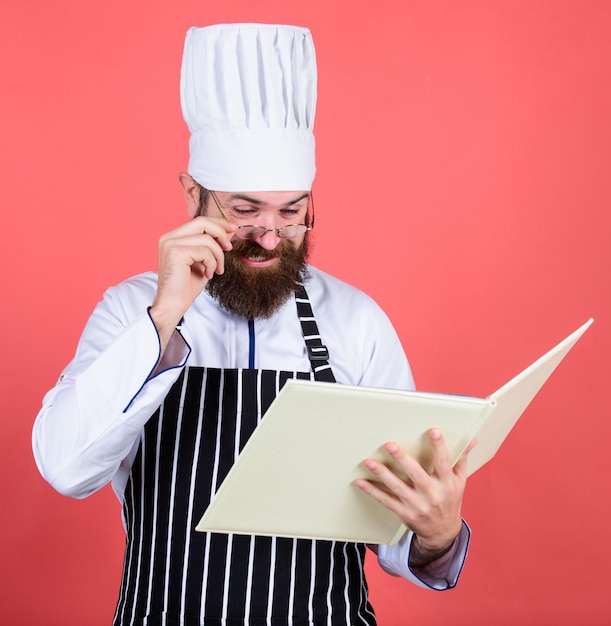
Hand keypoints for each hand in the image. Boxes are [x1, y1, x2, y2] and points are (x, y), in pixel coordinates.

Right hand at [150, 216, 236, 347]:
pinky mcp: (175, 252)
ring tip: (217, 270)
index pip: (198, 221)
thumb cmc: (186, 286)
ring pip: (207, 238)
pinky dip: (211, 263)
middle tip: (230, 247)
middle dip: (221, 232)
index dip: (218, 223)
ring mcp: (170, 243)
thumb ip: (211, 246)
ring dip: (218, 256)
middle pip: (202, 222)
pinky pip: (204, 251)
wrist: (173, 305)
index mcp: (173, 237)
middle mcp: (169, 237)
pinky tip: (208, 275)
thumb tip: (228, 232)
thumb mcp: (203, 261)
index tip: (232, 230)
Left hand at [354, 429, 475, 555]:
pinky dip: (372, 491)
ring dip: (382, 473)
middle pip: (416, 474)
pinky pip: (386, 500)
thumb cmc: (450, 501)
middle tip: (389, 445)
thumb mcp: (459, 481)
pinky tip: (361, 482)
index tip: (434, 431)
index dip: (440, 447)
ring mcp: (417, 505)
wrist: (443, 533)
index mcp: (447, 484)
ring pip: (397, 487)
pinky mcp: (404, 513)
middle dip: (402, 459)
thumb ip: (461, 459)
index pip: (444, 463)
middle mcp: (433, 494)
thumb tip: (471, 439)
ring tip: (369, 461)